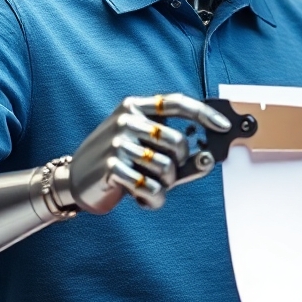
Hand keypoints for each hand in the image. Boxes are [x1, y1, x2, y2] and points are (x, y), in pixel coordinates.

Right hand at [68, 94, 229, 213]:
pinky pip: (149, 186)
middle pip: (178, 142)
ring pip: (166, 167)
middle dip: (180, 166)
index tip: (225, 127)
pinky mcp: (110, 166)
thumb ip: (179, 157)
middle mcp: (127, 119)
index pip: (177, 102)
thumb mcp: (149, 154)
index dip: (204, 114)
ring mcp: (117, 142)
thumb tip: (208, 160)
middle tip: (167, 175)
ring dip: (165, 185)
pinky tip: (143, 197)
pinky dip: (153, 198)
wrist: (76, 180)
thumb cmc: (121, 163)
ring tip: (149, 186)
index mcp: (137, 107)